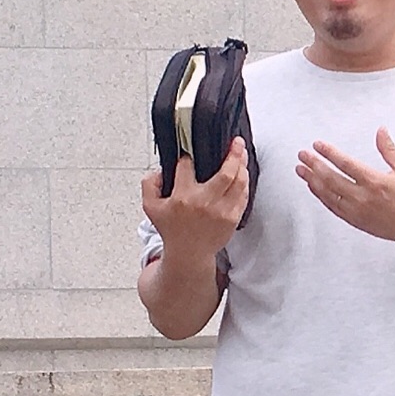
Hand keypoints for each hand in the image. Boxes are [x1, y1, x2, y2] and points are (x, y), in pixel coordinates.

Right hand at [141, 138, 249, 266]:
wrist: (189, 253)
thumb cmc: (171, 229)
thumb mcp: (150, 207)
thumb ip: (149, 185)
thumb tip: (161, 170)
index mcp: (183, 197)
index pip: (187, 167)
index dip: (188, 155)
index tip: (190, 150)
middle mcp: (205, 203)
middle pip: (226, 174)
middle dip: (234, 154)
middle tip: (236, 142)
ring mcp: (222, 211)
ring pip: (240, 183)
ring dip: (243, 166)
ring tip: (242, 154)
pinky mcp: (233, 218)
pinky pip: (244, 195)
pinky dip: (245, 183)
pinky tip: (243, 174)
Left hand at [296, 129, 394, 244]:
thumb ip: (389, 150)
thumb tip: (381, 130)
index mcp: (375, 181)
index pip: (345, 163)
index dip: (329, 153)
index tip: (317, 145)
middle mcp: (362, 196)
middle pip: (330, 178)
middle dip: (314, 164)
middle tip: (302, 154)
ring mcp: (356, 210)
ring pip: (327, 193)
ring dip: (312, 180)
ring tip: (301, 169)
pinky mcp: (354, 220)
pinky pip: (331, 206)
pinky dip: (320, 195)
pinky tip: (313, 186)